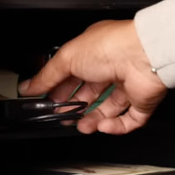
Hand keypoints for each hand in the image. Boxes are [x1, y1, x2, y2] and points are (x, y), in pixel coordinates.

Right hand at [18, 19, 165, 133]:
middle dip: (77, 107)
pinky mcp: (143, 101)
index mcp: (96, 53)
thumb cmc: (111, 47)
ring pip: (110, 109)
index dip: (62, 89)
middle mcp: (114, 68)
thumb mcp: (67, 58)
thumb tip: (30, 86)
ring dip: (94, 119)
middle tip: (64, 116)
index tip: (49, 100)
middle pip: (93, 93)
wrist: (144, 55)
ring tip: (81, 126)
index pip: (76, 74)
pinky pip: (130, 120)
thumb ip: (48, 75)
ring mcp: (130, 85)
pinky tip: (103, 126)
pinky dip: (116, 127)